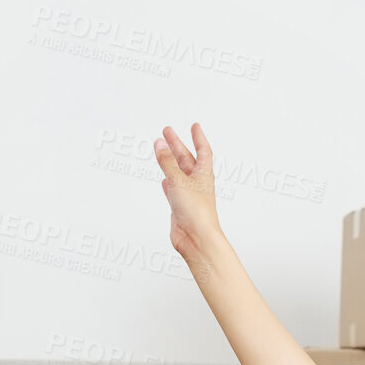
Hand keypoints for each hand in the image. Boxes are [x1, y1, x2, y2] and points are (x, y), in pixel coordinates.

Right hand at [153, 122, 219, 260]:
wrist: (197, 239)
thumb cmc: (196, 211)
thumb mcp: (179, 180)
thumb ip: (167, 162)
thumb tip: (160, 143)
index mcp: (204, 174)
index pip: (203, 151)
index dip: (198, 138)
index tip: (195, 126)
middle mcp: (197, 183)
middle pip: (186, 159)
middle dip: (177, 145)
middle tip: (167, 132)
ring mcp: (188, 195)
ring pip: (178, 173)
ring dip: (170, 161)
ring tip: (161, 149)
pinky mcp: (180, 207)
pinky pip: (173, 190)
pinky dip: (168, 182)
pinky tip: (164, 179)